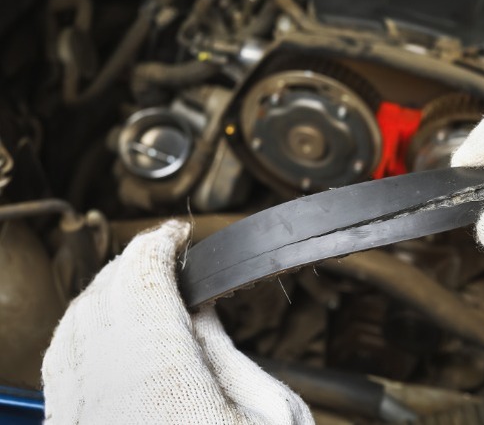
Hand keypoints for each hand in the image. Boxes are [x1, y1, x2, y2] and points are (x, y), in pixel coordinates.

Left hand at [42, 221, 312, 423]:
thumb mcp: (270, 417)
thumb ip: (227, 354)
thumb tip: (201, 310)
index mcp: (165, 388)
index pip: (142, 282)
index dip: (159, 245)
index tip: (177, 234)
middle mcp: (105, 404)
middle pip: (100, 298)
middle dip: (132, 264)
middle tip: (166, 255)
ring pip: (67, 331)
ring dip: (101, 295)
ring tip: (138, 285)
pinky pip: (58, 372)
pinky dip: (80, 335)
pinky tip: (107, 333)